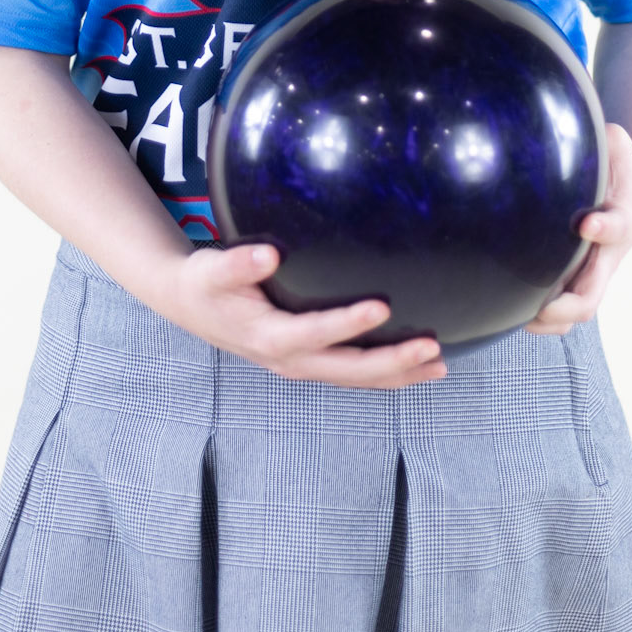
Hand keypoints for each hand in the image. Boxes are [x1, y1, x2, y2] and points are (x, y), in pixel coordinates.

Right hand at [158, 241, 448, 388]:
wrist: (192, 305)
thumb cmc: (205, 283)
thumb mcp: (211, 269)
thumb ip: (238, 263)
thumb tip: (268, 254)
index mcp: (268, 336)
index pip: (314, 334)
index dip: (347, 324)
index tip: (381, 307)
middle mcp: (288, 360)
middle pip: (347, 369)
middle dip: (391, 363)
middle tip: (432, 349)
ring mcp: (301, 365)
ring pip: (355, 377)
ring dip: (398, 375)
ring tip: (439, 364)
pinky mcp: (309, 361)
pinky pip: (352, 372)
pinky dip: (385, 374)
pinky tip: (416, 364)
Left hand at [524, 122, 631, 336]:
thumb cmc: (621, 163)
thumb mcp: (615, 142)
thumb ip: (595, 137)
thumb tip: (560, 118)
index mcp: (622, 217)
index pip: (617, 226)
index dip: (604, 229)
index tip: (588, 224)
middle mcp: (608, 255)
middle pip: (592, 295)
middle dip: (564, 306)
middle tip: (535, 305)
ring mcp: (595, 272)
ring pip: (576, 311)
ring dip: (548, 320)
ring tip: (513, 316)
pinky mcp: (580, 276)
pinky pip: (563, 309)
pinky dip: (542, 317)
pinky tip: (505, 310)